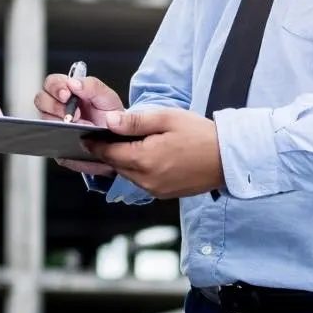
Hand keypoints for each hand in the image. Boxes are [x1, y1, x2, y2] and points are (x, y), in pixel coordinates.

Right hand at [34, 72, 124, 174]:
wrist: (115, 138)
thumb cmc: (110, 115)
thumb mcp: (107, 97)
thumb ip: (92, 86)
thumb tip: (73, 83)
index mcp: (69, 90)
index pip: (52, 83)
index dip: (55, 87)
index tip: (67, 95)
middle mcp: (58, 105)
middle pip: (41, 99)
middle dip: (54, 105)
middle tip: (73, 114)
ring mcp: (55, 122)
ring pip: (43, 118)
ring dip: (58, 121)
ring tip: (76, 125)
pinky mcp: (55, 137)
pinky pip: (48, 136)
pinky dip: (57, 134)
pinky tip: (70, 134)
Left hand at [84, 108, 225, 198]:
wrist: (227, 159)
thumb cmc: (200, 134)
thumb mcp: (167, 119)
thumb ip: (135, 121)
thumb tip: (109, 121)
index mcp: (144, 159)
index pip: (108, 152)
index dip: (95, 144)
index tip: (85, 137)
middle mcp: (145, 179)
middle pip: (115, 165)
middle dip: (107, 152)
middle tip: (100, 139)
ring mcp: (153, 189)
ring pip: (127, 174)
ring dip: (122, 161)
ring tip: (123, 145)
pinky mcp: (162, 194)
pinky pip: (140, 181)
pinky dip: (136, 169)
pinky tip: (143, 157)